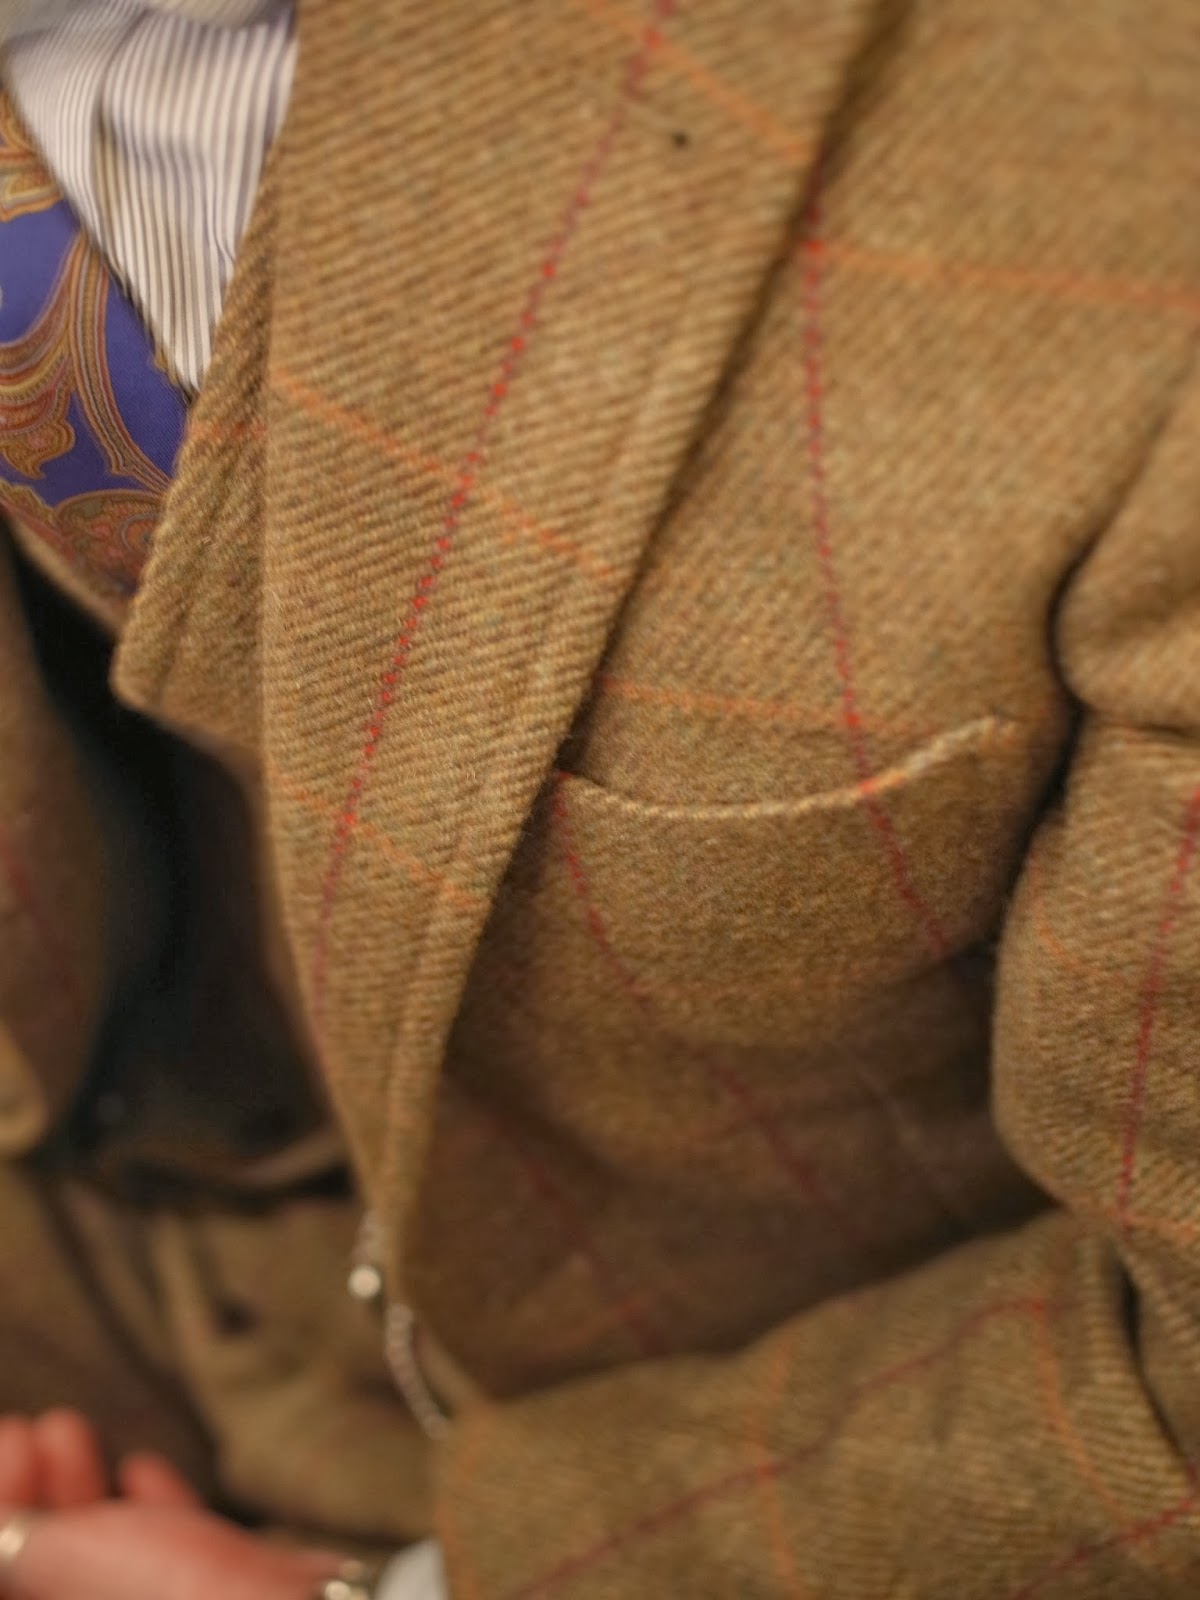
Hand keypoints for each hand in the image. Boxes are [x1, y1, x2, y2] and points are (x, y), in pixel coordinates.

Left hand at [0, 1412, 342, 1599]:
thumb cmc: (171, 1598)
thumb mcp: (64, 1560)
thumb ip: (9, 1534)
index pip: (7, 1580)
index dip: (0, 1512)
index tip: (13, 1443)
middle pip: (48, 1570)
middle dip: (34, 1494)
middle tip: (35, 1430)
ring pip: (104, 1559)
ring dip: (80, 1493)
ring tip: (68, 1431)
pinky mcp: (222, 1594)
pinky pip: (170, 1555)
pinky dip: (147, 1510)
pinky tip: (139, 1470)